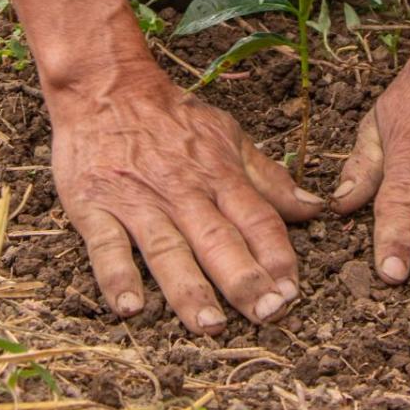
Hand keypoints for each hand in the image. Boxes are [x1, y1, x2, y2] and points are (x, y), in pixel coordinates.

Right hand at [47, 61, 321, 333]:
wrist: (105, 86)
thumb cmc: (172, 117)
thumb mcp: (228, 136)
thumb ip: (269, 177)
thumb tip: (315, 209)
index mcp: (218, 174)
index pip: (257, 219)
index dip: (277, 255)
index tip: (293, 292)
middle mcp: (182, 191)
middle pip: (218, 240)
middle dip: (245, 279)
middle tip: (268, 314)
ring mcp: (137, 200)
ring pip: (167, 249)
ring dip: (189, 288)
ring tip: (210, 324)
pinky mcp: (94, 206)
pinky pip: (106, 245)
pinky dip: (117, 276)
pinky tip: (130, 307)